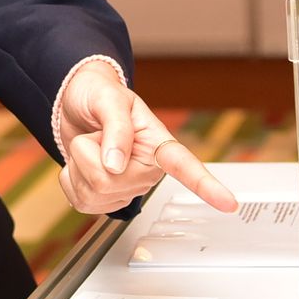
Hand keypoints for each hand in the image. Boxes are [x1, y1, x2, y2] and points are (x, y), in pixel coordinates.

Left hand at [56, 61, 239, 214]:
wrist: (76, 104)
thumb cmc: (99, 95)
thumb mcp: (108, 98)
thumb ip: (116, 128)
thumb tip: (116, 165)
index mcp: (158, 145)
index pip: (185, 166)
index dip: (206, 185)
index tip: (228, 203)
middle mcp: (147, 172)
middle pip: (111, 182)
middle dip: (89, 153)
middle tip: (97, 134)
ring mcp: (127, 188)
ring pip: (93, 194)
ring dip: (77, 164)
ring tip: (91, 146)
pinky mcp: (105, 199)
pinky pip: (80, 201)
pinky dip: (69, 179)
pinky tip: (81, 165)